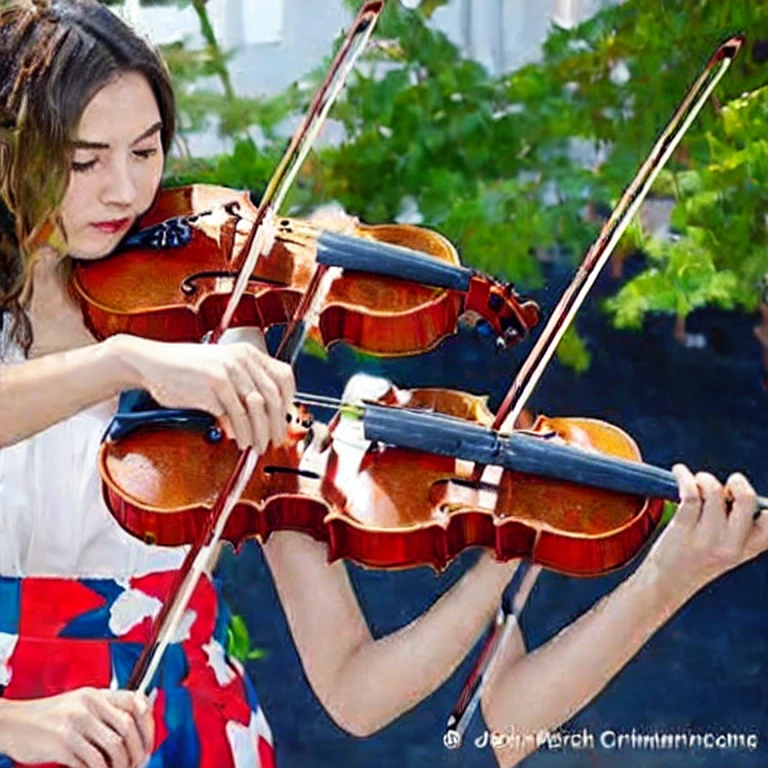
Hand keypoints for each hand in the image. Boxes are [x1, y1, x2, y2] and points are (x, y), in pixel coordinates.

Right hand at [0, 687, 153, 767]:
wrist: (13, 722)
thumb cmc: (47, 716)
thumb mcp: (79, 704)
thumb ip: (104, 710)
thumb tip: (133, 724)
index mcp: (95, 694)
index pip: (134, 702)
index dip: (147, 723)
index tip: (149, 742)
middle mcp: (88, 706)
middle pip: (127, 728)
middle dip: (137, 750)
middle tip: (138, 763)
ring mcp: (75, 724)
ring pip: (112, 747)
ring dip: (120, 764)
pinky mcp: (62, 744)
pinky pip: (90, 762)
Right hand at [112, 334, 294, 452]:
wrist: (152, 363)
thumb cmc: (186, 369)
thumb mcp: (221, 369)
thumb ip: (243, 386)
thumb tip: (263, 417)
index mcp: (248, 353)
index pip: (284, 377)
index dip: (288, 401)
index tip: (285, 419)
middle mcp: (241, 360)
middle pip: (273, 396)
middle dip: (278, 424)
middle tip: (277, 441)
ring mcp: (227, 372)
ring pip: (256, 408)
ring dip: (260, 432)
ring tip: (259, 446)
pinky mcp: (213, 386)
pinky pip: (235, 415)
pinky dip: (241, 432)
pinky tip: (240, 441)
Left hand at [643, 465, 767, 603]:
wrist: (665, 583)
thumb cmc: (696, 559)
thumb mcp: (728, 550)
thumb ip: (740, 528)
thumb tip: (739, 489)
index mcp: (748, 549)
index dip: (766, 505)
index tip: (747, 494)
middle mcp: (731, 545)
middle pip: (747, 499)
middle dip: (737, 482)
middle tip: (726, 484)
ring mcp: (706, 538)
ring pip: (713, 491)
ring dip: (704, 479)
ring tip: (697, 481)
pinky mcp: (682, 529)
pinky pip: (689, 492)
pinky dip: (683, 476)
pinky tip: (679, 471)